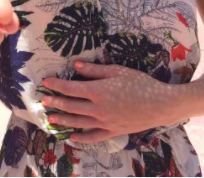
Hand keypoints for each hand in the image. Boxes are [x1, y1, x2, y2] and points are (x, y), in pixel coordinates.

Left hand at [42, 62, 183, 143]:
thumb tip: (75, 65)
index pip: (71, 88)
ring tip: (50, 119)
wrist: (160, 105)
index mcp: (98, 91)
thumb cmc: (140, 83)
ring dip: (63, 120)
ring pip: (78, 123)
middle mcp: (98, 109)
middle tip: (43, 101)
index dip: (57, 85)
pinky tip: (72, 137)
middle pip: (71, 106)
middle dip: (55, 103)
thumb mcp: (117, 71)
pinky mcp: (113, 132)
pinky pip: (93, 137)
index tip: (46, 82)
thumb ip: (94, 70)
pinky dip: (81, 138)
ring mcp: (105, 123)